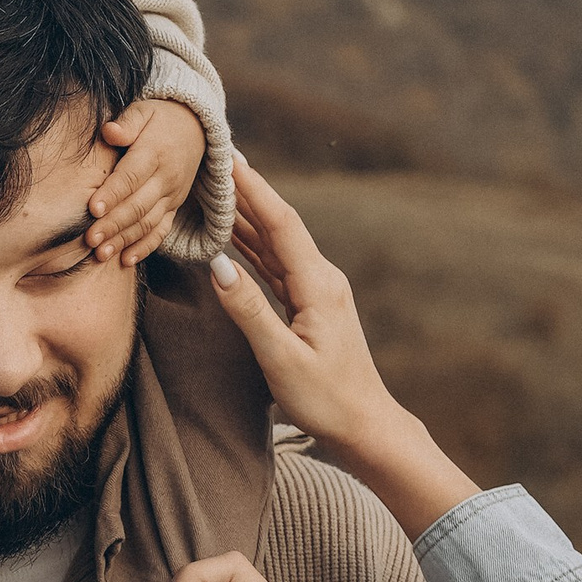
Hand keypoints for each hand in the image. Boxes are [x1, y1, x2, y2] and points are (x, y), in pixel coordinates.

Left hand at [89, 97, 205, 263]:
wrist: (196, 128)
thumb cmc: (160, 118)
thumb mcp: (145, 110)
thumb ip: (127, 122)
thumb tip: (110, 131)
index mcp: (155, 152)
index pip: (131, 176)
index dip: (113, 194)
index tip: (93, 209)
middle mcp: (166, 177)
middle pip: (138, 205)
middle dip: (114, 225)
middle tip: (90, 239)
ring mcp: (172, 195)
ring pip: (148, 222)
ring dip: (125, 240)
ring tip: (102, 254)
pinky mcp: (174, 207)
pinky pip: (161, 230)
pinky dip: (145, 247)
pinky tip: (126, 260)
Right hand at [208, 162, 479, 539]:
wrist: (365, 425)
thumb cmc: (326, 399)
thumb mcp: (281, 359)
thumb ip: (250, 311)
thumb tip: (218, 266)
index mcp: (317, 285)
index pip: (280, 223)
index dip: (253, 189)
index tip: (229, 157)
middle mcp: (320, 279)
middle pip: (278, 224)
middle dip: (247, 191)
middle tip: (216, 158)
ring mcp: (317, 290)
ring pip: (275, 242)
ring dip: (247, 214)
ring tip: (217, 186)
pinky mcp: (310, 304)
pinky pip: (276, 264)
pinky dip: (252, 245)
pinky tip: (234, 234)